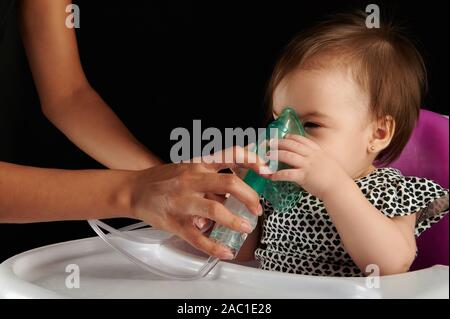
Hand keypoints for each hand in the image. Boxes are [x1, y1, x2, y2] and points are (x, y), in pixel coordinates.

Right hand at [128, 147, 266, 259]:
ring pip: (216, 209)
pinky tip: (226, 251)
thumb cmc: (164, 179)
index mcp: (198, 165)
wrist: (133, 190)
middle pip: (229, 183)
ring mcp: (183, 202)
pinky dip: (214, 247)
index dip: (251, 160)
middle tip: (258, 208)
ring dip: (235, 221)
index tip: (266, 169)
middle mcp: (192, 180)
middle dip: (250, 196)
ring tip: (246, 227)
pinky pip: (198, 237)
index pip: (229, 155)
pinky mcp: (176, 222)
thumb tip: (236, 192)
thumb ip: (212, 179)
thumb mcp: (188, 169)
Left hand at [267, 134, 348, 199]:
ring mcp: (307, 165)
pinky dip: (277, 175)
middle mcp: (312, 156)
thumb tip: (309, 161)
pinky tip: (271, 176)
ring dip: (275, 155)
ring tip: (266, 156)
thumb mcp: (327, 163)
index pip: (302, 140)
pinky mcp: (304, 176)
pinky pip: (287, 174)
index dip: (291, 137)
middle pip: (291, 145)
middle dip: (279, 143)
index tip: (284, 136)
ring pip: (287, 156)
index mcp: (318, 152)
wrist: (340, 188)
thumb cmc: (335, 178)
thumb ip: (317, 160)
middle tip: (269, 143)